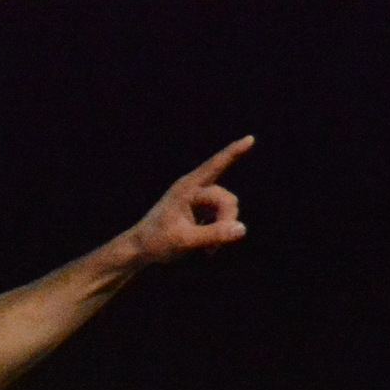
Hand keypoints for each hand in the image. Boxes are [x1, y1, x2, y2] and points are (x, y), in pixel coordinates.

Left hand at [124, 136, 251, 265]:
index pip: (214, 166)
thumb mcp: (184, 240)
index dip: (233, 152)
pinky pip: (221, 218)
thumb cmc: (155, 241)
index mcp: (186, 188)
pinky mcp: (201, 212)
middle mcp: (194, 190)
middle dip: (226, 220)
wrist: (139, 251)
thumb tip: (242, 229)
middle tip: (215, 248)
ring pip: (226, 209)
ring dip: (223, 229)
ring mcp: (199, 200)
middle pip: (226, 199)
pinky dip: (219, 232)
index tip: (250, 138)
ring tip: (209, 251)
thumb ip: (213, 234)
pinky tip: (208, 249)